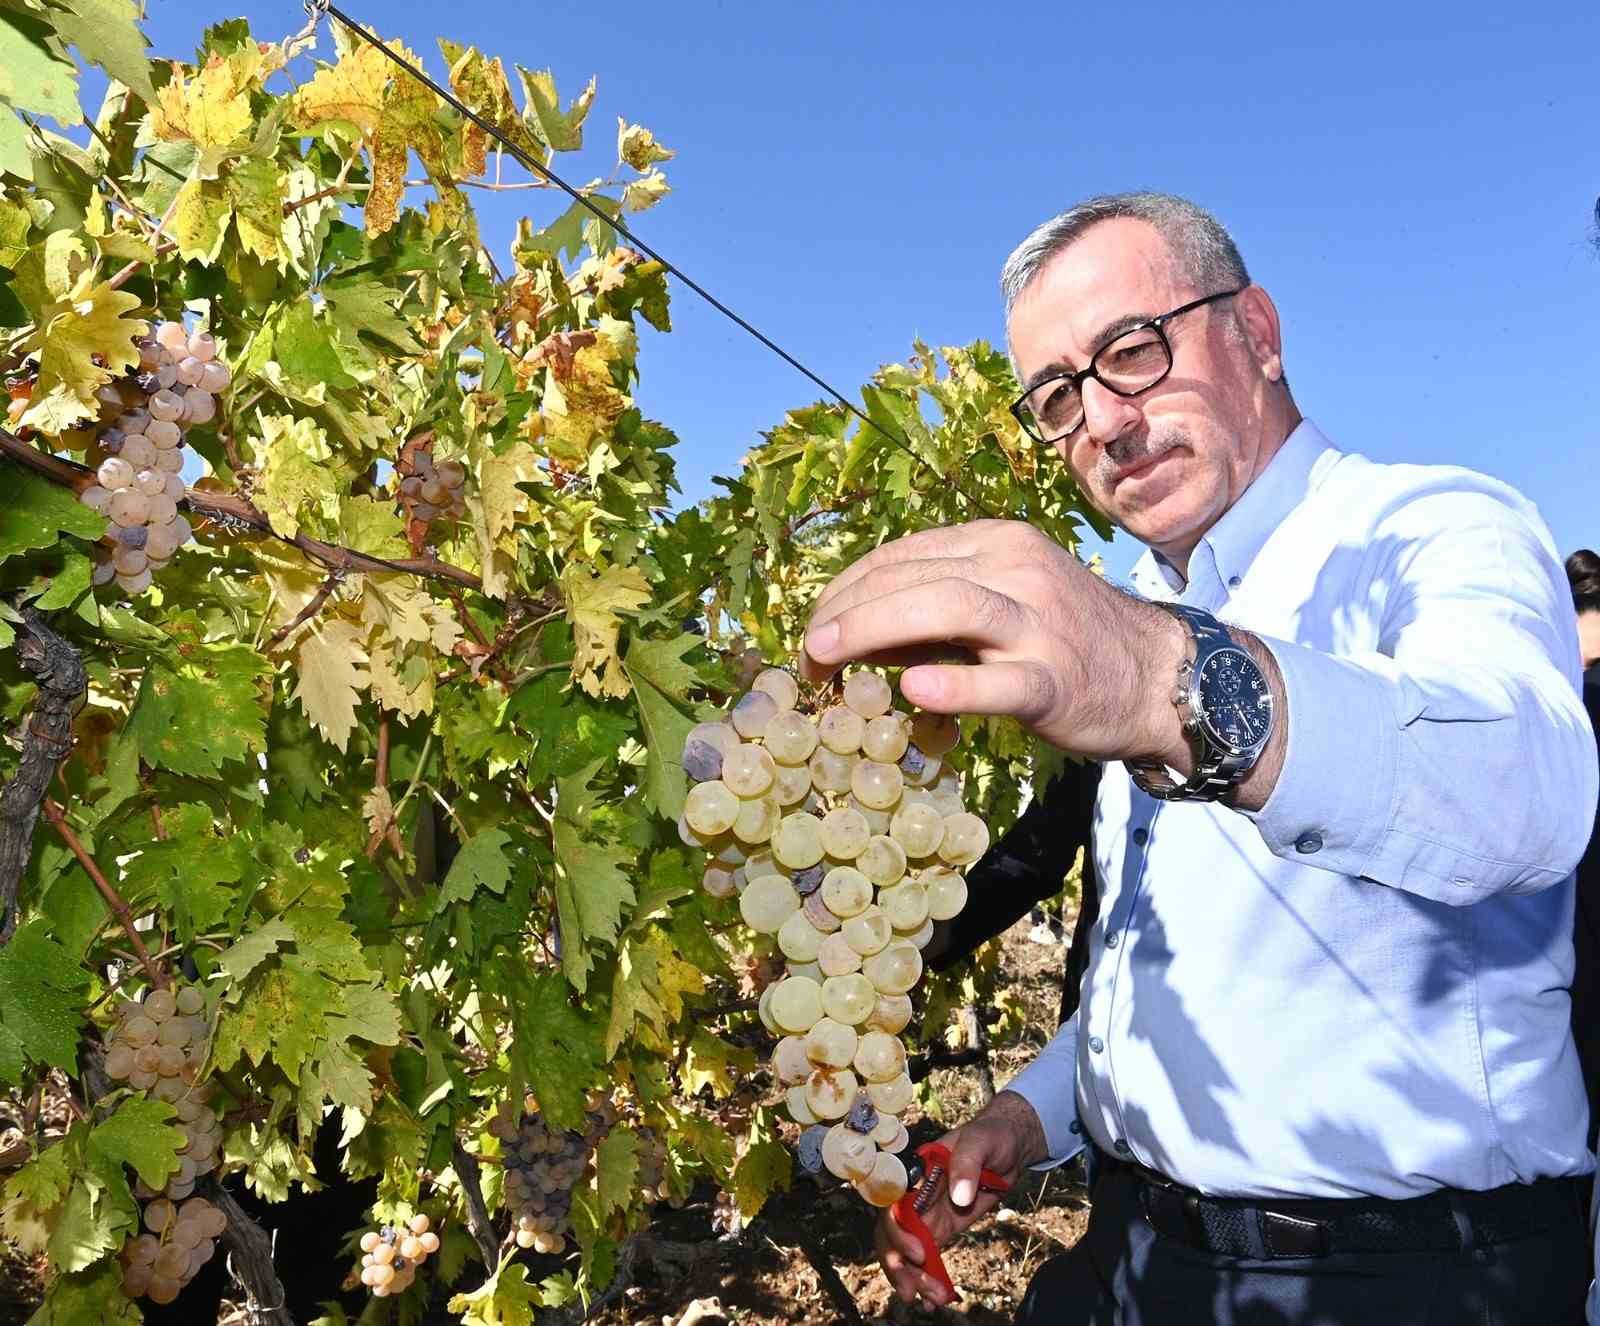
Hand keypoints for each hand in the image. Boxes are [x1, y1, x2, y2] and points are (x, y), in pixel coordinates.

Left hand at [800, 520, 1188, 765]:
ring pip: (948, 608)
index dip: (845, 588)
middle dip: (845, 611)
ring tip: (825, 656)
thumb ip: (931, 608)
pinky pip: (999, 681)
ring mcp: (1038, 623)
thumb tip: (850, 629)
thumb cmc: (1063, 638)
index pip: (901, 555)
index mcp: (996, 542)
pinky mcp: (1054, 680)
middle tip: (806, 651)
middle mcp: (1015, 569)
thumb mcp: (1000, 601)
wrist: (1155, 674)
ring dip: (873, 628)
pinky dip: (954, 684)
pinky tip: (914, 689)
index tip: (813, 624)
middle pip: (913, 577)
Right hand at [876, 1091, 1044, 1308]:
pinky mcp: (942, 1228)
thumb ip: (967, 1164)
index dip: (896, 1231)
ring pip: (907, 1250)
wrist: (1008, 1146)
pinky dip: (927, 1278)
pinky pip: (927, 1257)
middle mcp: (915, 1195)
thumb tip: (959, 1196)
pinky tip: (934, 1299)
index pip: (892, 1204)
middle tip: (914, 1290)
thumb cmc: (991, 1136)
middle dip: (898, 1264)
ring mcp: (927, 1214)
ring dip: (913, 1277)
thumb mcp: (981, 1141)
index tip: (918, 1253)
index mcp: (916, 1172)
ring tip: (930, 1300)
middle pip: (892, 1233)